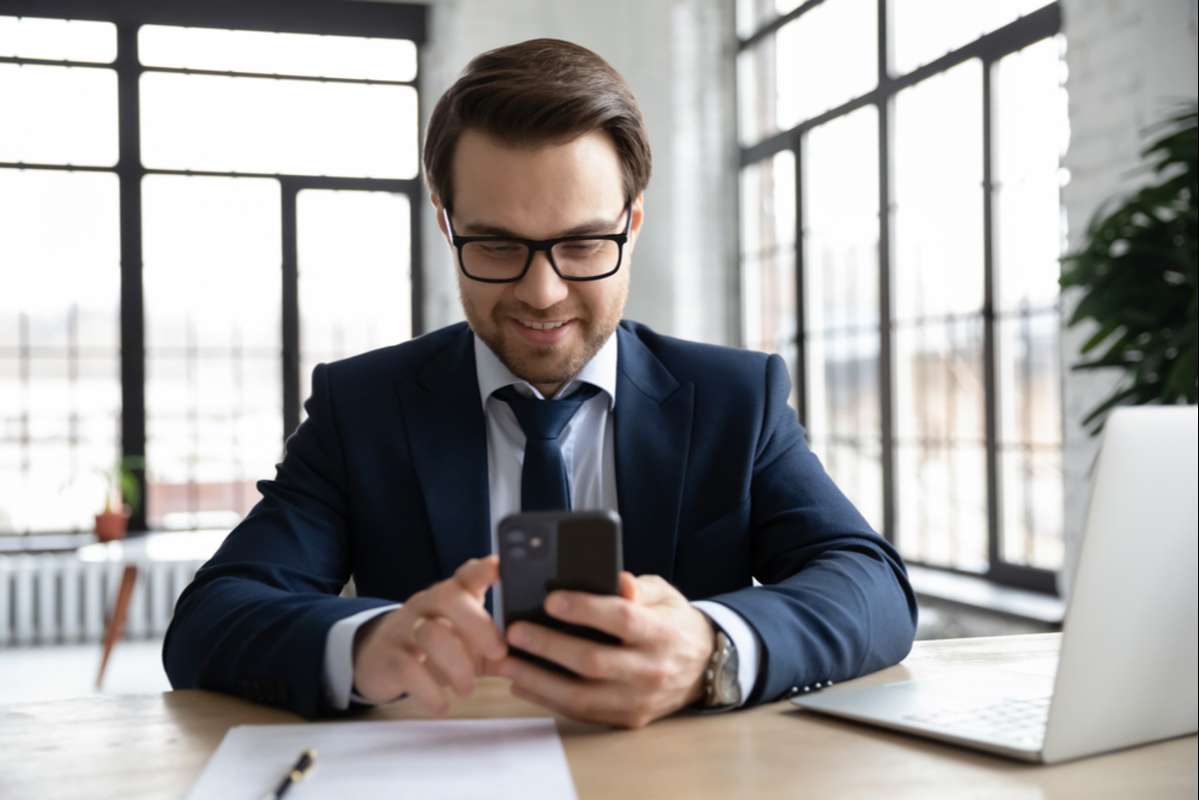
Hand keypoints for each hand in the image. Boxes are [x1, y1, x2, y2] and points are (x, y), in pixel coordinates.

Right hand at [352, 555, 506, 713]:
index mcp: (451, 596)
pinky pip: (407, 669)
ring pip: (430, 633)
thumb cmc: (436, 649)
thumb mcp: (466, 641)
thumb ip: (497, 644)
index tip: (503, 571)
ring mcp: (405, 629)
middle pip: (449, 598)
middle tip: (498, 653)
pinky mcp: (389, 658)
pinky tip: (442, 706)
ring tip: (468, 688)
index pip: (467, 574)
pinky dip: (429, 690)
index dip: (484, 570)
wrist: (379, 661)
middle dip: (478, 624)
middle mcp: (427, 605)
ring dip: (456, 664)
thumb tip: (536, 654)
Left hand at [493, 572, 715, 728]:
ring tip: (505, 662)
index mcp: (662, 632)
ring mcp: (639, 700)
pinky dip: (548, 699)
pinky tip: (522, 683)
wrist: (704, 668)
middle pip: (594, 661)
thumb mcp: (664, 595)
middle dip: (549, 646)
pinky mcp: (627, 719)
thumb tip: (615, 579)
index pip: (622, 619)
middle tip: (515, 631)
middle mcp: (651, 670)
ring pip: (581, 696)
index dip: (586, 609)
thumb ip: (637, 587)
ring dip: (538, 680)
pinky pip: (582, 713)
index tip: (550, 600)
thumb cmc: (673, 622)